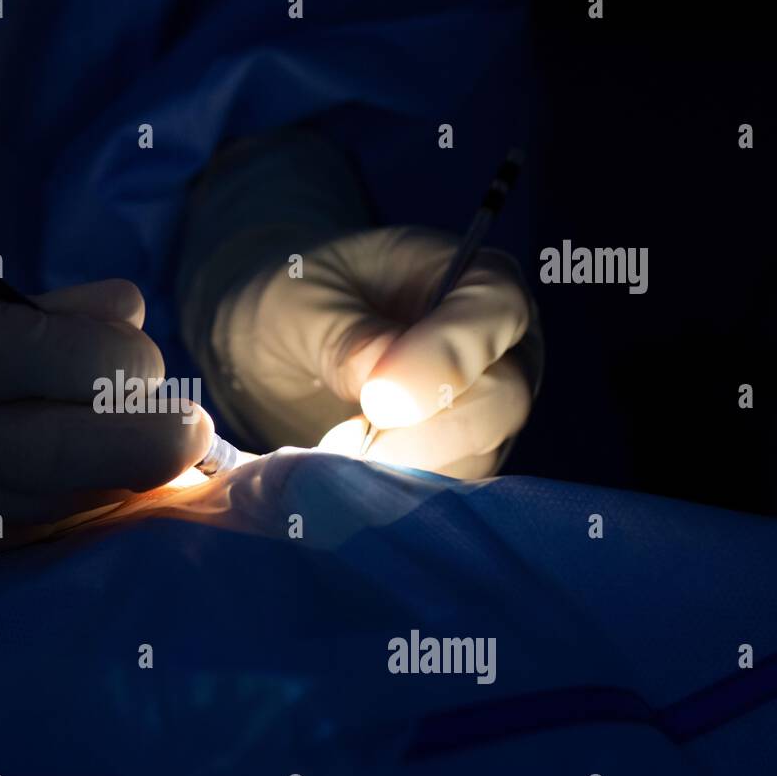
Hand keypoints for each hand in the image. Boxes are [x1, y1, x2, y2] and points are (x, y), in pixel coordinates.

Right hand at [0, 230, 210, 595]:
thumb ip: (33, 307)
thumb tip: (130, 311)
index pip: (21, 351)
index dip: (103, 358)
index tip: (148, 357)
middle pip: (42, 450)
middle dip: (135, 446)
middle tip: (190, 430)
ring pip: (43, 502)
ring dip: (119, 480)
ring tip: (162, 452)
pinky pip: (29, 529)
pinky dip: (85, 509)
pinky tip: (120, 488)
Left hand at [216, 225, 535, 477]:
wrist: (275, 351)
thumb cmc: (298, 304)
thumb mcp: (303, 305)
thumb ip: (348, 340)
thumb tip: (393, 395)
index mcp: (472, 279)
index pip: (495, 311)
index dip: (446, 358)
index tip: (379, 399)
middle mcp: (498, 349)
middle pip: (501, 399)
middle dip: (425, 432)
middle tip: (348, 445)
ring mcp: (483, 412)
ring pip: (476, 456)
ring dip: (402, 471)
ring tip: (330, 463)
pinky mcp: (455, 463)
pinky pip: (445, 492)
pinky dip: (392, 496)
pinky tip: (341, 486)